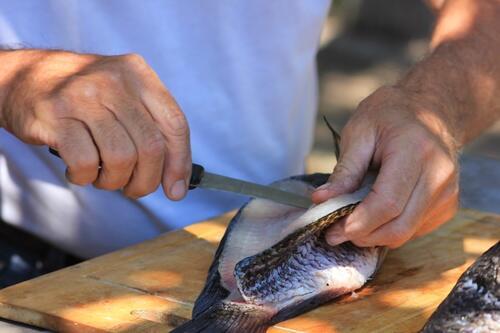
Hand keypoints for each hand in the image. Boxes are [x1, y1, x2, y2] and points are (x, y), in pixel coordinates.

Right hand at [1, 50, 189, 199]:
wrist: (28, 77)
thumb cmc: (87, 98)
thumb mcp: (125, 98)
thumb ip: (153, 131)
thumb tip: (176, 186)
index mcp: (139, 74)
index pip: (174, 123)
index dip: (179, 162)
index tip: (175, 189)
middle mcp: (114, 81)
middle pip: (151, 146)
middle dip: (147, 180)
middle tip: (134, 188)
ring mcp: (84, 96)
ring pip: (121, 158)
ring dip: (115, 181)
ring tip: (104, 177)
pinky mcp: (56, 115)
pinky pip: (86, 163)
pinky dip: (86, 178)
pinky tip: (80, 171)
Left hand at [312, 86, 458, 248]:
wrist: (431, 109)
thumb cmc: (389, 115)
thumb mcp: (359, 132)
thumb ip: (344, 170)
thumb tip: (321, 200)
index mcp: (416, 151)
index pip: (387, 203)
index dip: (357, 223)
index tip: (331, 229)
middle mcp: (439, 175)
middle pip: (398, 226)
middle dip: (362, 236)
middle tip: (334, 233)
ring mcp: (447, 192)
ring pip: (406, 233)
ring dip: (374, 236)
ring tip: (349, 222)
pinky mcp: (448, 204)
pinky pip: (415, 229)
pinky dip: (389, 229)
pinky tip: (374, 213)